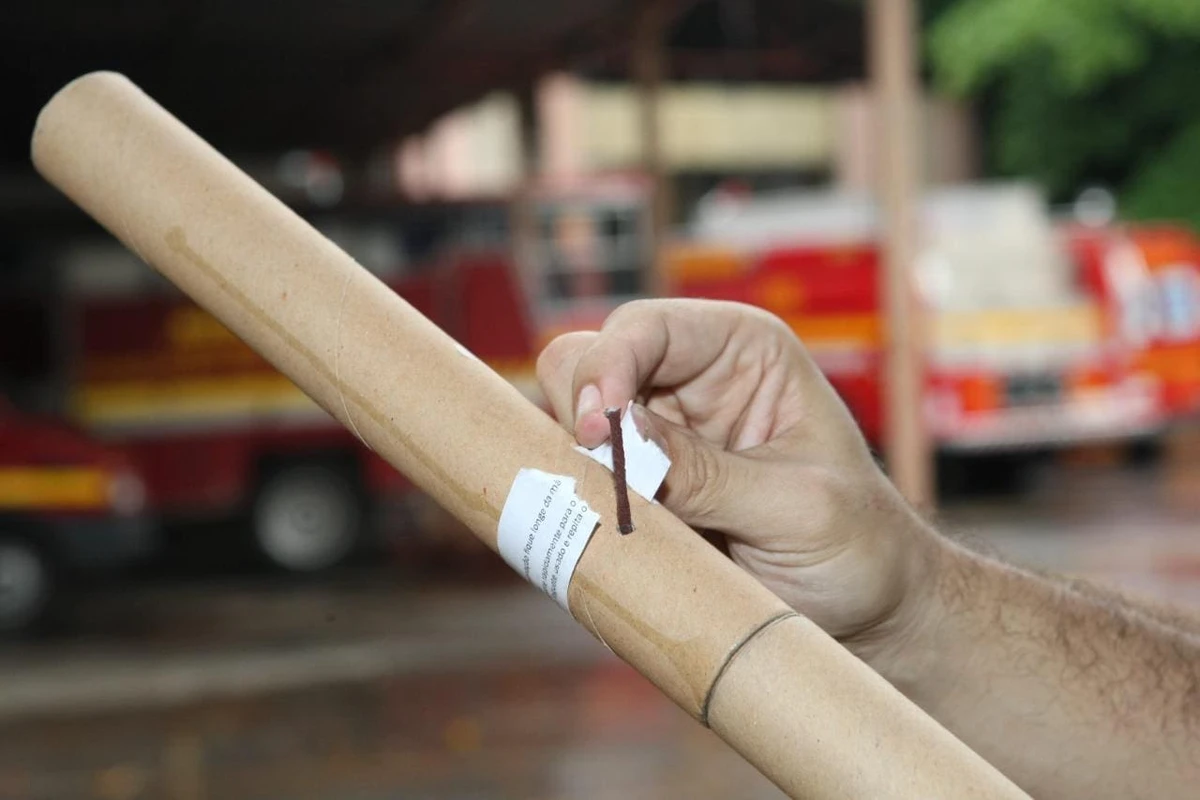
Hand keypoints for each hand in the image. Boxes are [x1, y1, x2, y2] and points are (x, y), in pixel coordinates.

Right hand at [536, 299, 941, 660]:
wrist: (869, 614)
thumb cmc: (858, 543)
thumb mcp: (795, 506)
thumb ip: (708, 474)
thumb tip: (619, 438)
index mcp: (742, 351)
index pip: (648, 327)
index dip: (608, 364)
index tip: (597, 429)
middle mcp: (689, 382)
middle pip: (587, 364)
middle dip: (581, 414)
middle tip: (599, 476)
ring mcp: (656, 439)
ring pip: (568, 426)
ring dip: (574, 468)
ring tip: (616, 516)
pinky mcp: (638, 493)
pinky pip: (578, 486)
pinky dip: (577, 508)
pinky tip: (608, 537)